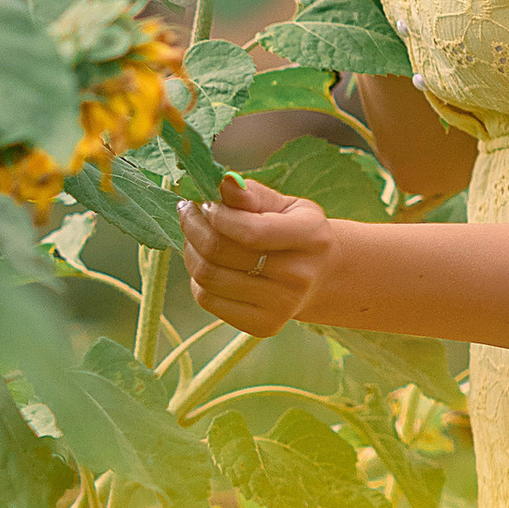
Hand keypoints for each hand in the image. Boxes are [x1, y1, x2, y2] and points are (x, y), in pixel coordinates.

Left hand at [179, 173, 339, 334]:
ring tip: (194, 237)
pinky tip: (206, 264)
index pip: (251, 231)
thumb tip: (225, 181)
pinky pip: (208, 301)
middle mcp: (299, 276)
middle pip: (221, 253)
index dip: (217, 215)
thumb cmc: (296, 231)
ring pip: (209, 277)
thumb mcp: (285, 205)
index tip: (205, 203)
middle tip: (188, 213)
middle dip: (193, 227)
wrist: (320, 277)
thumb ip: (253, 194)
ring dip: (190, 252)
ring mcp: (282, 306)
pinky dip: (197, 280)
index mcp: (311, 237)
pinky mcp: (263, 326)